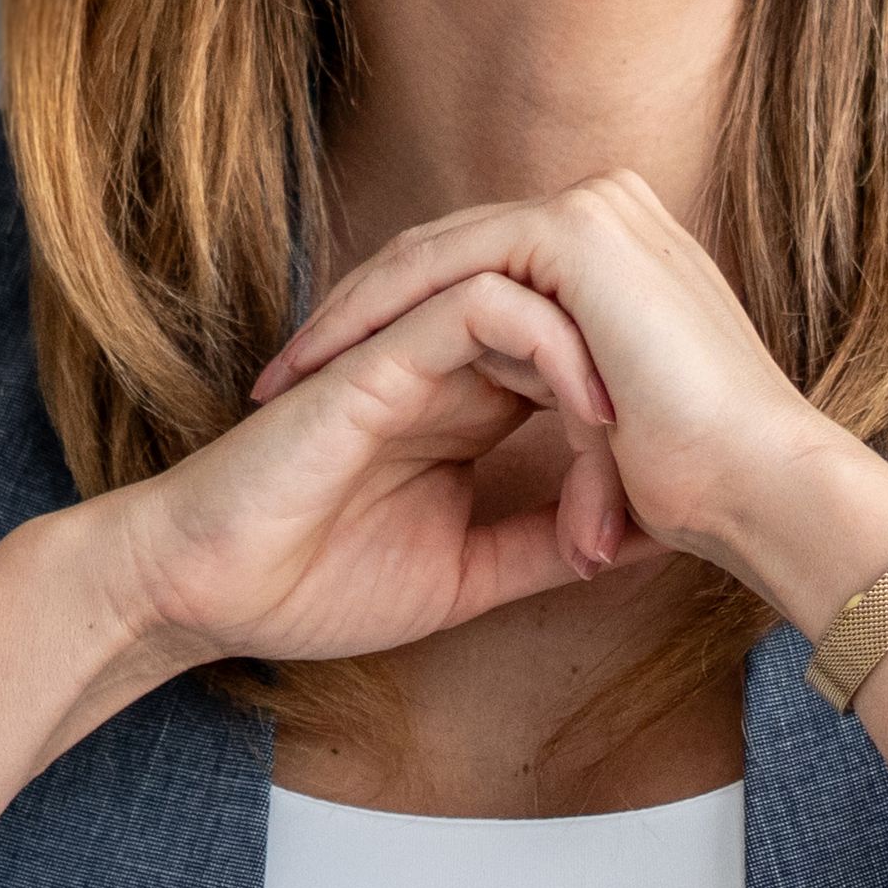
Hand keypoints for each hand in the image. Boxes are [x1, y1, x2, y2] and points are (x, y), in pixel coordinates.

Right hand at [91, 262, 626, 673]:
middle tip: (679, 466)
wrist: (209, 594)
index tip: (678, 508)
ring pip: (540, 292)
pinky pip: (483, 306)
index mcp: (469, 404)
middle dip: (641, 382)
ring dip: (608, 354)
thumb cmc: (313, 584)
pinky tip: (589, 410)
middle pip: (577, 319)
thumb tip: (643, 540)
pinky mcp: (379, 354)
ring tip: (643, 435)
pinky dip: (551, 344)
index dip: (645, 421)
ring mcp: (412, 348)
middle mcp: (448, 362)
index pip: (583, 365)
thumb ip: (544, 545)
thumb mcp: (470, 575)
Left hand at [246, 173, 887, 630]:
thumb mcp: (617, 439)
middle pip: (442, 256)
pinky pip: (442, 266)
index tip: (326, 394)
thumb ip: (569, 417)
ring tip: (287, 376)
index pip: (474, 275)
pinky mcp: (572, 236)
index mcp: (617, 258)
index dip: (395, 330)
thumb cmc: (707, 491)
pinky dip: (380, 313)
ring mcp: (592, 214)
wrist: (766, 491)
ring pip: (430, 254)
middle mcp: (605, 218)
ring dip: (351, 313)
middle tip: (282, 378)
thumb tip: (544, 476)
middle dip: (356, 317)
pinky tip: (330, 367)